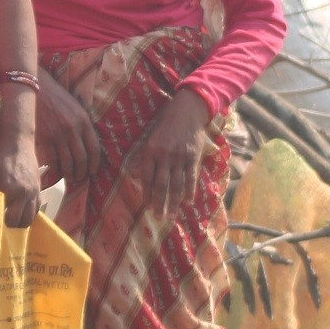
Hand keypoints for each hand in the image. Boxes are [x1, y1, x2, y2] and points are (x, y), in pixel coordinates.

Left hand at [0, 128, 42, 226]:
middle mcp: (23, 194)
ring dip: (18, 222)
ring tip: (9, 218)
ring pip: (29, 218)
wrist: (16, 141)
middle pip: (16, 222)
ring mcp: (33, 193)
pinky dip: (29, 214)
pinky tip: (20, 211)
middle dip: (4, 223)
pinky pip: (37, 209)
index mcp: (7, 189)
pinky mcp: (39, 190)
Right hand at [34, 75, 97, 193]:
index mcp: (84, 121)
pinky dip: (55, 169)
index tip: (93, 171)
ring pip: (68, 163)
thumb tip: (87, 143)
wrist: (36, 88)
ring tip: (69, 178)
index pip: (94, 149)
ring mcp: (58, 135)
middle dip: (82, 172)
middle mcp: (73, 129)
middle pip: (82, 159)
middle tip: (80, 178)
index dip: (95, 164)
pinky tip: (55, 172)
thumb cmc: (56, 97)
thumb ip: (83, 123)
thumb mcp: (76, 106)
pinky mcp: (45, 138)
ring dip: (69, 174)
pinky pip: (52, 160)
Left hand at [123, 87, 214, 216]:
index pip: (147, 177)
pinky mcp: (193, 157)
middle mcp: (164, 156)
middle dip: (160, 203)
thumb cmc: (166, 123)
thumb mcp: (150, 136)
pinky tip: (188, 203)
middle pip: (161, 185)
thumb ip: (145, 156)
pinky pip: (191, 177)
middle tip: (159, 217)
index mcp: (150, 151)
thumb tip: (136, 174)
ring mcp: (180, 157)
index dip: (147, 194)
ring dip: (174, 202)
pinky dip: (190, 191)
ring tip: (172, 216)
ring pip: (176, 185)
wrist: (187, 110)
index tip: (147, 207)